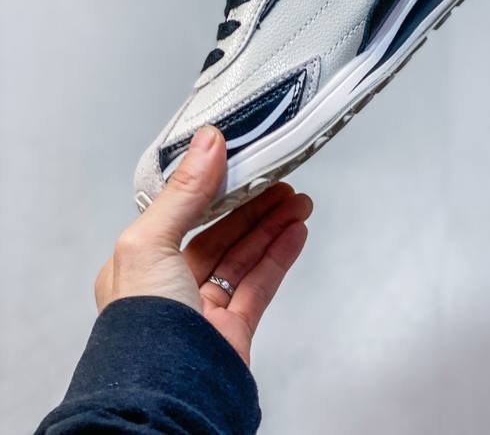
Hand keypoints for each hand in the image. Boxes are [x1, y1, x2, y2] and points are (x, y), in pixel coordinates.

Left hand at [95, 126, 311, 364]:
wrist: (166, 398)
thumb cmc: (143, 325)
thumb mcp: (150, 242)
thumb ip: (184, 193)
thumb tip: (207, 144)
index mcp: (138, 263)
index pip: (182, 213)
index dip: (213, 186)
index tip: (240, 163)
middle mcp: (169, 285)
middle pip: (219, 233)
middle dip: (252, 205)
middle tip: (281, 180)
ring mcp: (202, 309)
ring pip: (243, 256)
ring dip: (272, 226)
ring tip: (298, 201)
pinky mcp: (232, 330)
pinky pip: (260, 284)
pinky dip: (280, 256)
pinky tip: (296, 233)